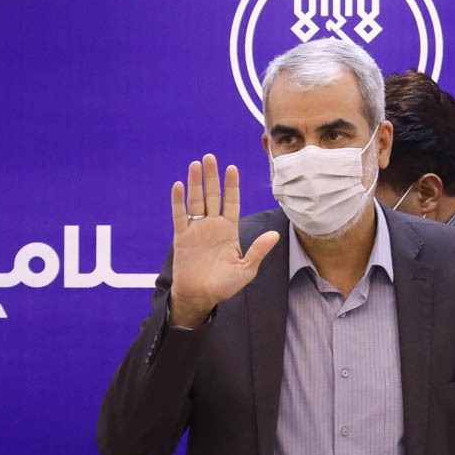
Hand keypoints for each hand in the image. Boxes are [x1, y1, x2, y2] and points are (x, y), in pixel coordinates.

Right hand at [167, 154, 279, 327]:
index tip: (232, 169)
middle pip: (212, 196)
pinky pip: (179, 216)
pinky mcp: (181, 237)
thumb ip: (258, 250)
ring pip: (195, 201)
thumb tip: (275, 235)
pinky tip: (179, 186)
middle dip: (211, 177)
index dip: (231, 186)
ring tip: (196, 165)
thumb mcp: (246, 269)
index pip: (231, 202)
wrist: (201, 297)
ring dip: (195, 183)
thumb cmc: (224, 285)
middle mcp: (212, 226)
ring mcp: (196, 230)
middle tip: (210, 157)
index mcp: (229, 230)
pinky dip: (178, 202)